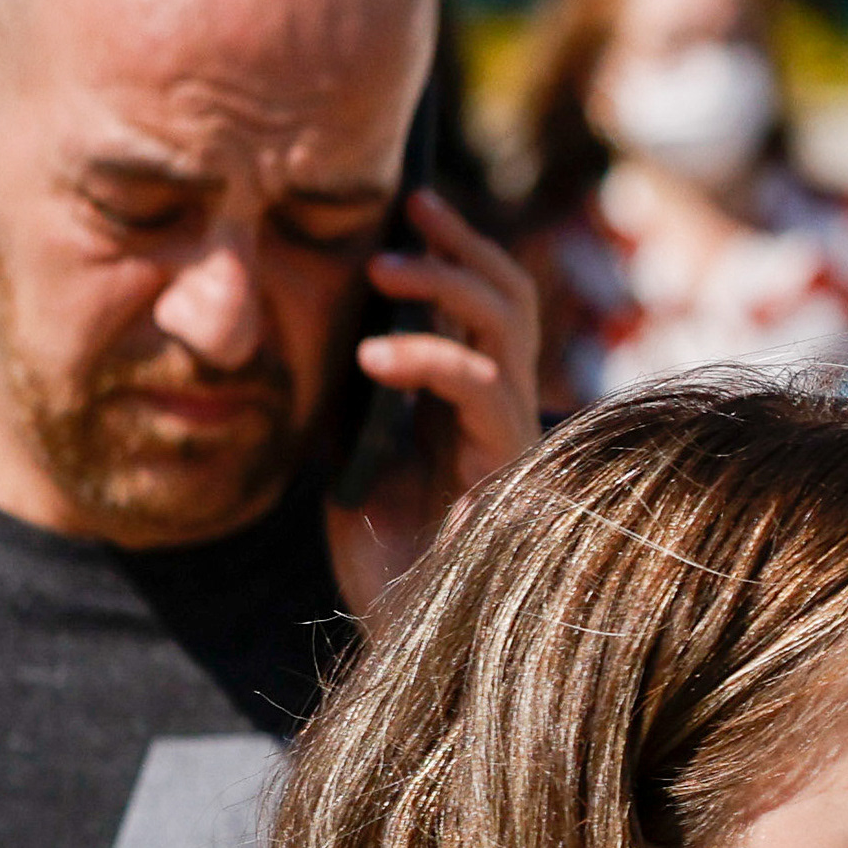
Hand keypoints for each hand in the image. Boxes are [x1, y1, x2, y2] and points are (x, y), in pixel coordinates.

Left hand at [326, 187, 542, 619]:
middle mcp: (500, 414)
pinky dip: (429, 359)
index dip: (453, 251)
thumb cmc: (382, 566)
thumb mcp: (350, 459)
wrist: (407, 639)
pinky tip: (373, 357)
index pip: (480, 308)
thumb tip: (335, 334)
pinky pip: (484, 387)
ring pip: (509, 326)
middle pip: (510, 299)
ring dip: (447, 283)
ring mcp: (511, 438)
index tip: (407, 208)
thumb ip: (356, 403)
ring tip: (383, 269)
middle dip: (461, 245)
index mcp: (465, 408)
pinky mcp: (510, 468)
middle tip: (409, 210)